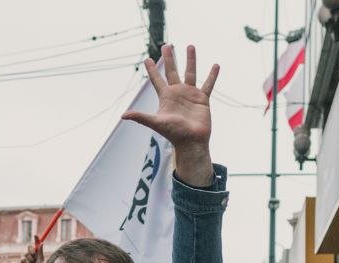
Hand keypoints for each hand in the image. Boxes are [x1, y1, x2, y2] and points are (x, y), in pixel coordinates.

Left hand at [122, 44, 217, 186]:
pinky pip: (208, 84)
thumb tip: (123, 116)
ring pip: (191, 72)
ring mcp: (190, 95)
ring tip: (190, 45)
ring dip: (191, 59)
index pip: (157, 80)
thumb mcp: (156, 123)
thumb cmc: (174, 134)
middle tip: (166, 45)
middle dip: (169, 58)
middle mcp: (177, 93)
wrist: (191, 142)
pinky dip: (212, 75)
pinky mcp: (203, 99)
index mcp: (166, 97)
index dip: (152, 69)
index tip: (147, 59)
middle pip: (172, 71)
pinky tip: (215, 65)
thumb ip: (141, 117)